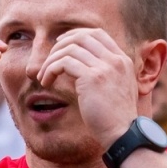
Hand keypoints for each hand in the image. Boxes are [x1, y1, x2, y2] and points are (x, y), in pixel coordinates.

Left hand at [37, 27, 141, 148]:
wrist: (123, 134)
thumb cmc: (115, 118)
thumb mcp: (115, 89)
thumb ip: (103, 73)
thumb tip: (77, 66)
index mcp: (123, 60)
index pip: (97, 33)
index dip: (76, 35)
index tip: (61, 45)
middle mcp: (115, 60)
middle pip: (81, 36)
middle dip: (60, 45)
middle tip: (49, 60)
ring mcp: (105, 67)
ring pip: (69, 48)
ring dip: (51, 60)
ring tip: (44, 76)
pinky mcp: (92, 78)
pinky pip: (64, 62)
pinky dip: (51, 69)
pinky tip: (46, 82)